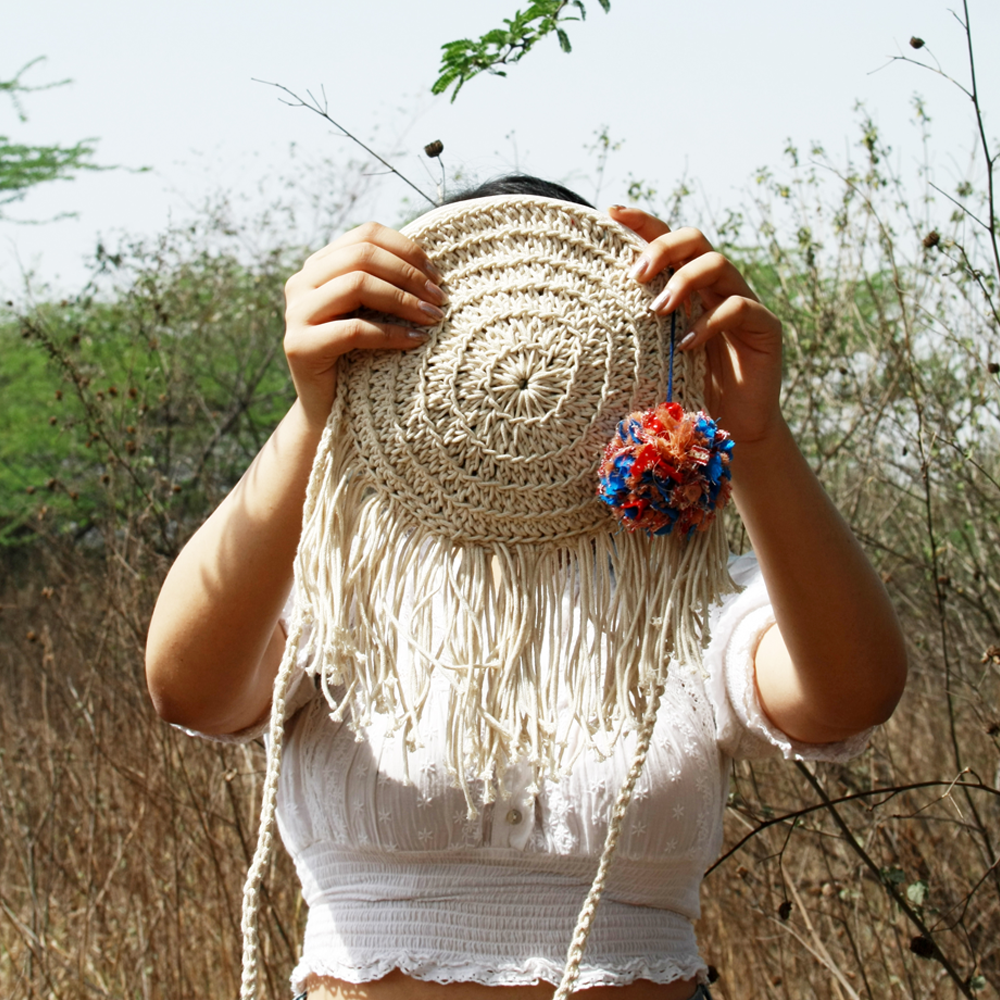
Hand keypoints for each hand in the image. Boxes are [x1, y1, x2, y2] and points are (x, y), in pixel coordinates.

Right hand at [283, 222, 445, 428]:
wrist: (328, 410)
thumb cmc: (360, 358)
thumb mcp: (372, 312)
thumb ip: (386, 283)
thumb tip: (435, 265)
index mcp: (319, 266)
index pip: (366, 235)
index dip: (406, 249)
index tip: (437, 275)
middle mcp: (301, 282)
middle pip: (363, 256)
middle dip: (409, 275)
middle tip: (440, 298)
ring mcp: (296, 313)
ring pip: (357, 285)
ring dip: (404, 301)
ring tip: (432, 317)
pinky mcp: (299, 345)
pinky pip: (354, 329)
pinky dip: (391, 333)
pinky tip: (416, 340)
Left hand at [608, 206, 782, 444]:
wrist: (731, 428)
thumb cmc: (683, 392)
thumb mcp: (648, 358)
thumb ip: (630, 332)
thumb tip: (579, 316)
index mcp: (686, 286)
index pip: (665, 239)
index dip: (641, 222)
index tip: (609, 213)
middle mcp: (714, 287)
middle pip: (693, 238)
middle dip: (662, 249)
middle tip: (636, 276)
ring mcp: (743, 303)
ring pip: (717, 263)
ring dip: (683, 281)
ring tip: (658, 311)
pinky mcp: (765, 326)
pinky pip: (740, 307)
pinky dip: (709, 322)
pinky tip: (686, 344)